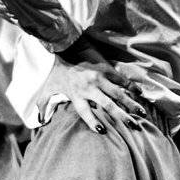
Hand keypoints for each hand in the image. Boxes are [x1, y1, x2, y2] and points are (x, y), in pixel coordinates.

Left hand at [33, 59, 147, 133]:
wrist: (65, 49)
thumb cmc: (57, 72)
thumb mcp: (47, 88)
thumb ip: (43, 104)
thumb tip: (38, 120)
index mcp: (76, 95)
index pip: (85, 112)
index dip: (93, 122)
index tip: (102, 130)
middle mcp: (89, 88)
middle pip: (107, 105)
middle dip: (121, 116)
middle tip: (132, 125)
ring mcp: (99, 78)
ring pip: (118, 93)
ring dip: (131, 103)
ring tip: (141, 113)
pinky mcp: (106, 70)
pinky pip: (121, 80)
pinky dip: (131, 87)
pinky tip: (140, 94)